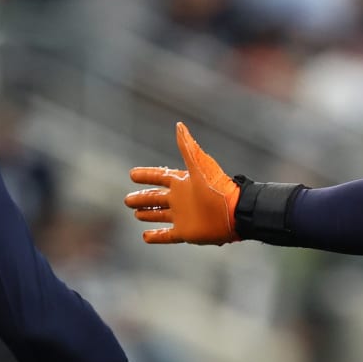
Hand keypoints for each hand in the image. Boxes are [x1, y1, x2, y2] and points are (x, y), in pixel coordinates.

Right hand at [125, 122, 239, 244]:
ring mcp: (183, 216)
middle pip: (156, 197)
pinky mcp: (186, 232)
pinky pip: (168, 235)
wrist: (235, 212)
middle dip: (143, 197)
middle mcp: (181, 199)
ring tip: (136, 213)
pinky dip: (157, 235)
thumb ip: (187, 147)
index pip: (160, 177)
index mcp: (184, 182)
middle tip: (127, 200)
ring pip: (160, 215)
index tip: (132, 174)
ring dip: (148, 214)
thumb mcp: (200, 165)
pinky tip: (145, 236)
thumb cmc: (218, 187)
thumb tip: (179, 125)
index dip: (146, 175)